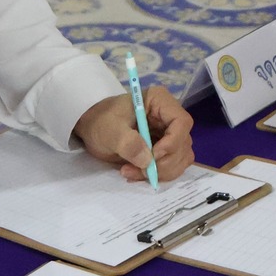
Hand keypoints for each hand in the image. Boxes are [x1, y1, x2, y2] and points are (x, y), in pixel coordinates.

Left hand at [73, 85, 194, 182]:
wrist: (92, 129)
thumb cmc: (100, 121)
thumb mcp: (109, 130)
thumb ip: (128, 142)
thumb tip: (147, 160)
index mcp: (160, 101)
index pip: (182, 122)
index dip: (172, 142)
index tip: (153, 156)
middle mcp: (170, 117)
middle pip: (183, 144)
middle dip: (163, 163)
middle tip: (139, 171)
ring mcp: (169, 134)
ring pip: (181, 158)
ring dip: (160, 171)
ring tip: (132, 172)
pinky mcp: (165, 149)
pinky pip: (172, 166)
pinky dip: (158, 174)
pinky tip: (137, 173)